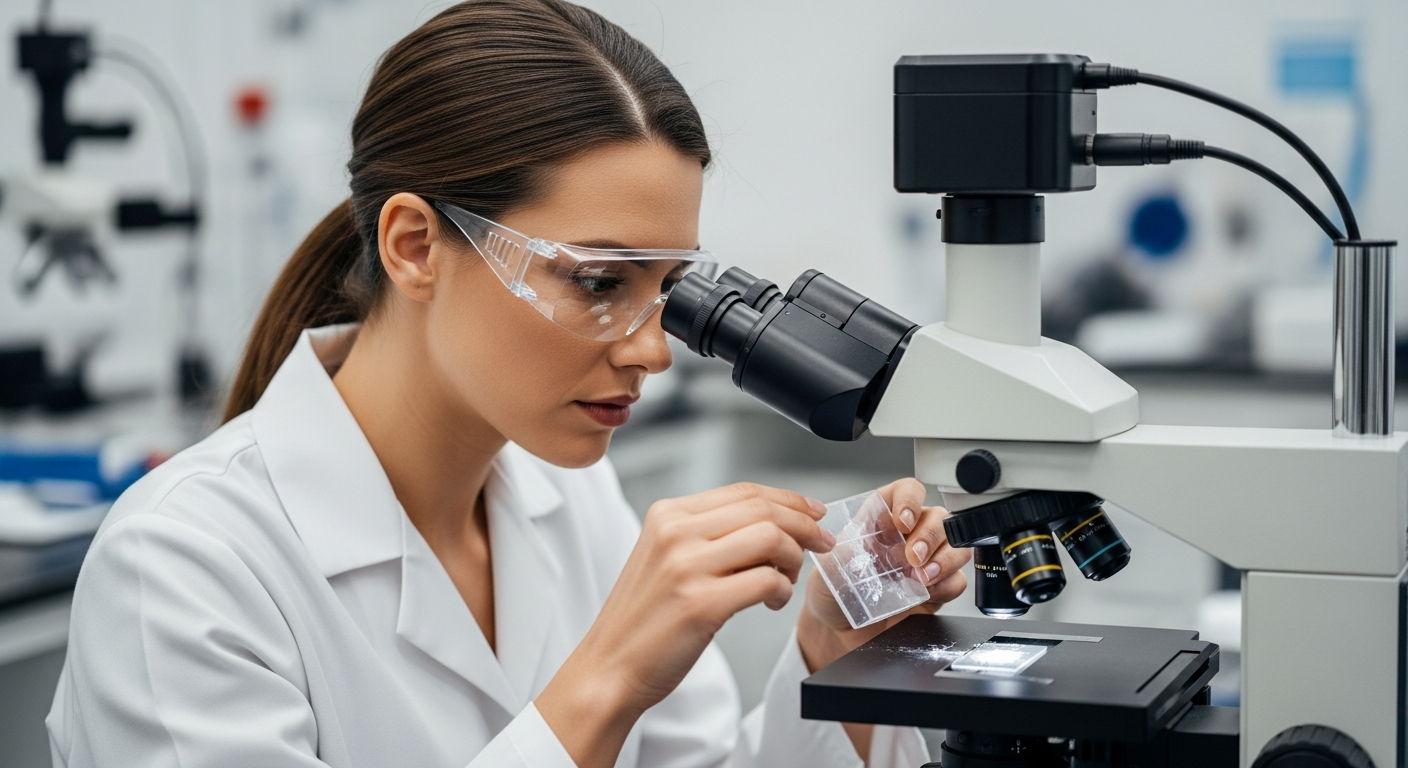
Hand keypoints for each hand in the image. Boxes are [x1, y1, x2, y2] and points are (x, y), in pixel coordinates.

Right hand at [536, 482, 834, 767]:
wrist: (609, 668)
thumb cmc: (644, 620)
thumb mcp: (666, 559)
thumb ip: (707, 535)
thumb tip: (772, 522)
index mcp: (667, 515)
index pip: (744, 491)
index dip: (789, 499)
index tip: (813, 513)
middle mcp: (675, 533)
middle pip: (763, 509)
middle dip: (804, 525)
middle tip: (823, 543)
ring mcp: (687, 567)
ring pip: (771, 538)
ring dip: (792, 560)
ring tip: (785, 581)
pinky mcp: (702, 603)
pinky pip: (767, 581)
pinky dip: (782, 591)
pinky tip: (773, 603)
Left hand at [796, 478, 969, 673]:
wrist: (840, 629)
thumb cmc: (834, 590)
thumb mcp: (830, 567)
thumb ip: (846, 556)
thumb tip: (859, 552)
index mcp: (882, 518)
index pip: (907, 491)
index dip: (911, 500)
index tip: (902, 522)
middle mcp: (908, 535)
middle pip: (939, 517)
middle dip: (929, 535)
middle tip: (912, 557)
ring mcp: (926, 561)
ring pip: (956, 545)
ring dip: (945, 558)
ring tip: (922, 577)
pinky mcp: (936, 588)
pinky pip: (957, 580)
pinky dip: (947, 585)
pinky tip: (928, 593)